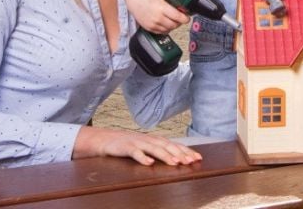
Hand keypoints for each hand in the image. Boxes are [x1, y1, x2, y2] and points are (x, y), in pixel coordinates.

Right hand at [74, 126, 200, 165]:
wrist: (105, 139)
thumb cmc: (128, 145)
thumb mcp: (146, 147)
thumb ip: (159, 151)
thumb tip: (177, 158)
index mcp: (155, 140)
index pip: (174, 144)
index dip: (186, 151)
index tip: (198, 158)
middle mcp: (149, 139)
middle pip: (167, 146)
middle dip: (180, 153)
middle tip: (190, 161)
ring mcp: (138, 142)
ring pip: (154, 148)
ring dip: (166, 155)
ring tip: (175, 163)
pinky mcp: (126, 147)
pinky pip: (135, 153)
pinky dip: (143, 158)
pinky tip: (150, 163)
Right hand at [125, 0, 188, 33]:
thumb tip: (182, 3)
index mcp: (161, 8)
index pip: (178, 17)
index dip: (185, 18)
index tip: (187, 18)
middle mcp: (157, 17)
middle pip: (174, 25)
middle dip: (179, 22)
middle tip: (181, 18)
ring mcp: (152, 24)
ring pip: (168, 29)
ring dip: (173, 26)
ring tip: (174, 20)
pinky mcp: (149, 28)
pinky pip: (161, 32)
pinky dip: (165, 29)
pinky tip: (166, 23)